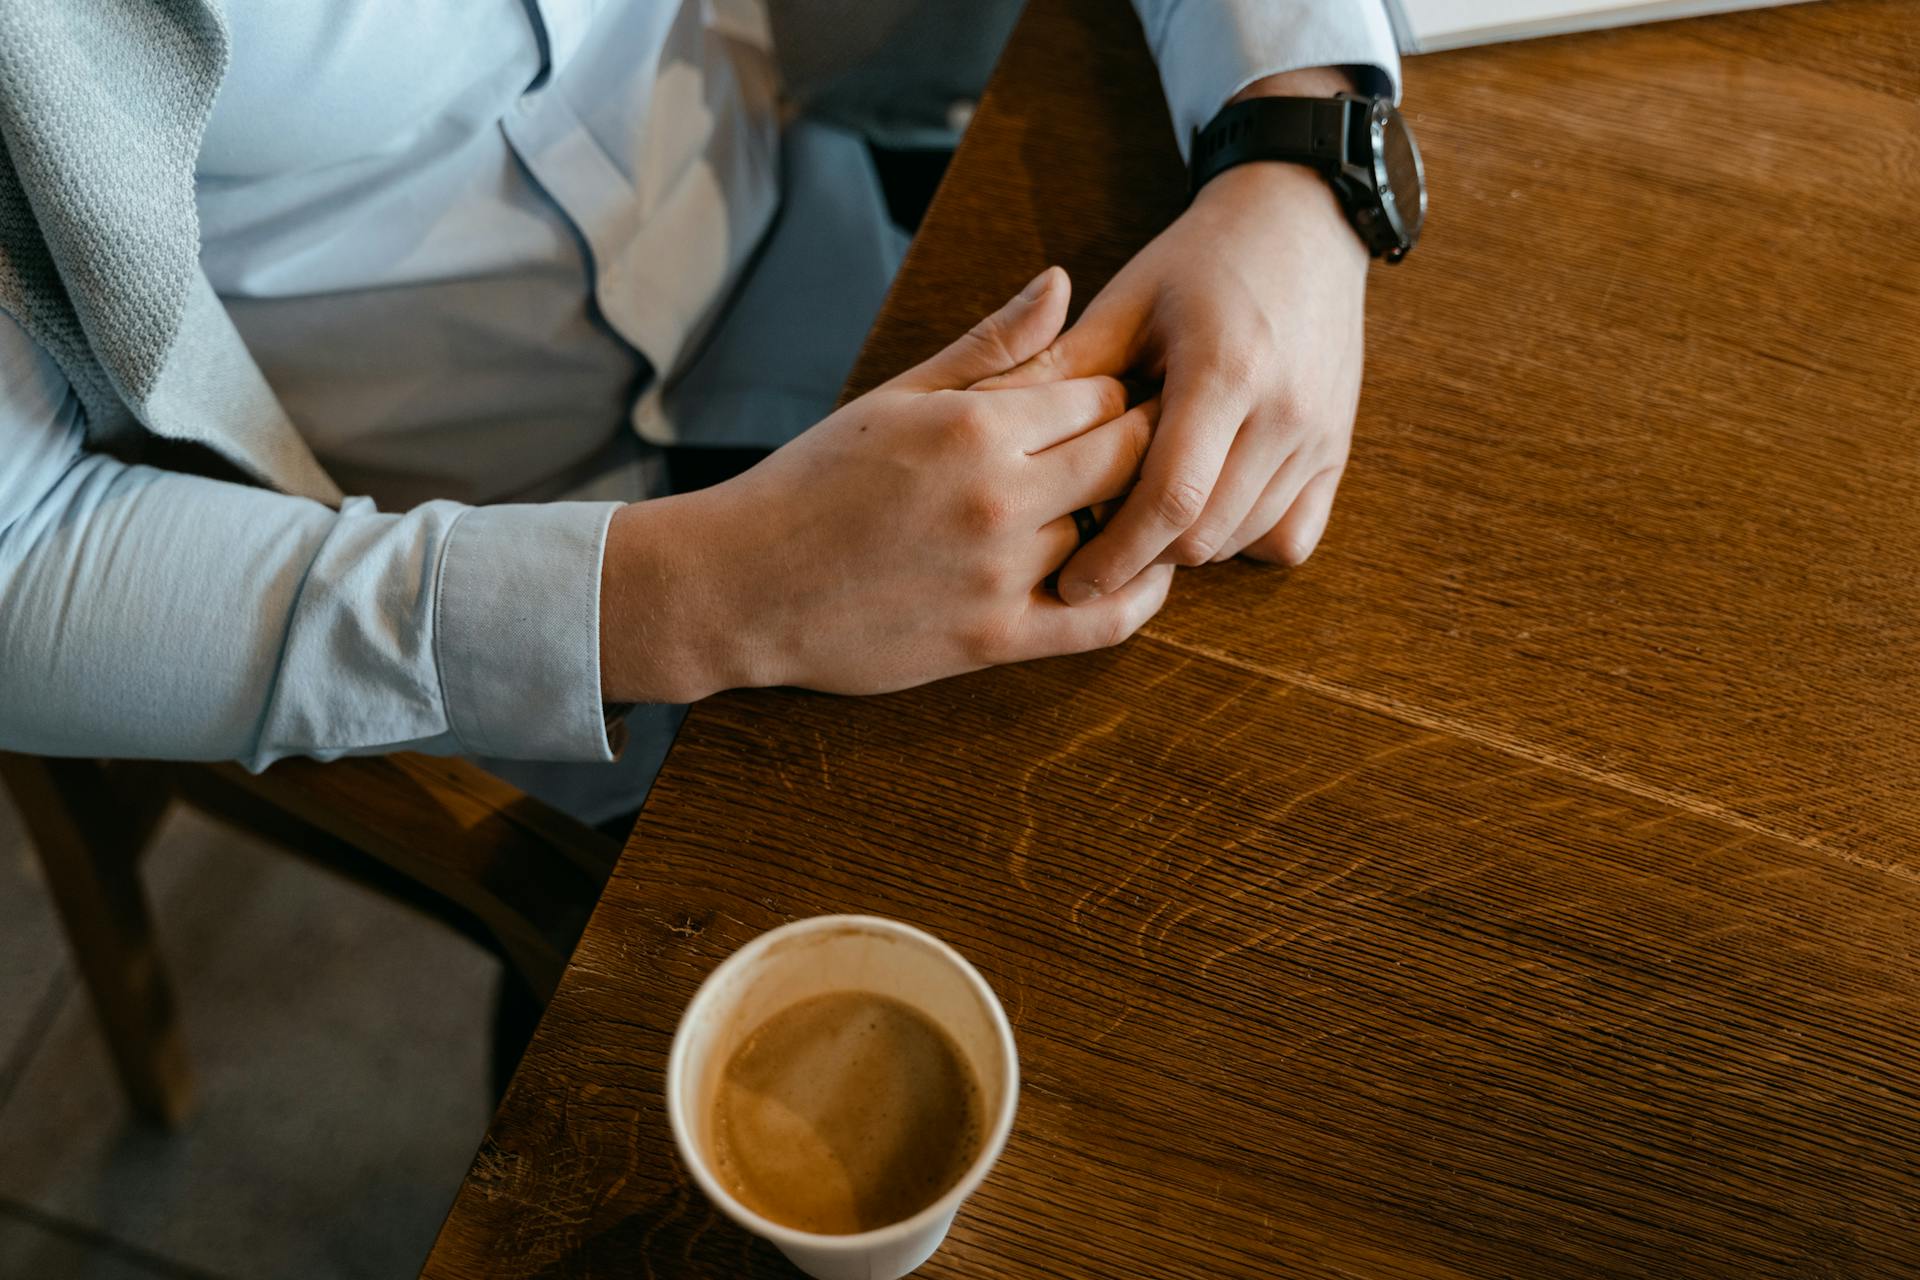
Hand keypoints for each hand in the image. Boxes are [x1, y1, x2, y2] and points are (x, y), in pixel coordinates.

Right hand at [599, 267, 1170, 701]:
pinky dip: (1140, 596)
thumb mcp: (898, 398)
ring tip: (1141, 504)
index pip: (1102, 395)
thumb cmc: (812, 482)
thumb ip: (991, 345)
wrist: (738, 586)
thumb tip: (1063, 281)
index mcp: (973, 425)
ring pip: (1119, 534)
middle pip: (1129, 458)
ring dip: (1136, 519)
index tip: (1119, 404)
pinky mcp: (993, 641)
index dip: (1119, 396)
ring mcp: (998, 574)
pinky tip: (1143, 575)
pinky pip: (1104, 620)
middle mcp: (996, 498)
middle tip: (1154, 447)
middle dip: (1145, 449)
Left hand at [979, 71, 1369, 602]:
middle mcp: (1284, 412)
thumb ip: (1063, 368)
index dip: (1115, 553)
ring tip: (1138, 523)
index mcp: (1225, 371)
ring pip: (1241, 542)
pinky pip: (1289, 538)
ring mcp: (1320, 437)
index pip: (1170, 498)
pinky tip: (1203, 509)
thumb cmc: (1201, 260)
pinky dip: (1241, 541)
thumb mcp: (1126, 300)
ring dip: (1185, 549)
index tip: (1069, 579)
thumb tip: (984, 420)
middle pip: (1204, 535)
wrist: (1303, 223)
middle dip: (1142, 558)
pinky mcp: (1338, 453)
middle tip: (1093, 553)